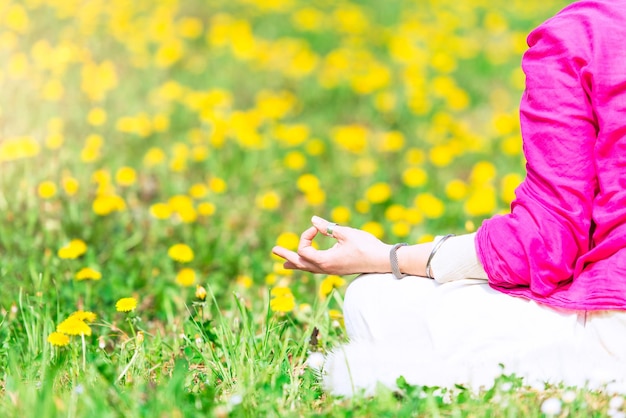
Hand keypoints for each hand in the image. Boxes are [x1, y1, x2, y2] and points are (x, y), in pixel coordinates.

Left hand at [272, 215, 391, 274]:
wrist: (382, 261)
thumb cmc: (366, 246)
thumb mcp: (345, 233)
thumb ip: (327, 227)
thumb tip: (313, 220)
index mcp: (325, 261)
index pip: (304, 249)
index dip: (306, 235)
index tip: (317, 227)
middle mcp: (325, 269)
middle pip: (300, 263)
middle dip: (287, 255)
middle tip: (274, 250)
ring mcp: (331, 271)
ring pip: (308, 268)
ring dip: (296, 263)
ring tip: (284, 264)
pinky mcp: (337, 269)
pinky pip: (317, 268)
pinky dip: (307, 265)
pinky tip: (307, 263)